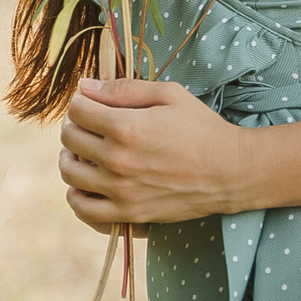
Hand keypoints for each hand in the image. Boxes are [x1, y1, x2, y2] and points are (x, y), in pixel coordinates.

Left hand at [58, 77, 252, 226]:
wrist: (230, 171)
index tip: (91, 102)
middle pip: (69, 139)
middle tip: (89, 123)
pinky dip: (77, 196)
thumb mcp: (169, 94)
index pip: (77, 110)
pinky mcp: (128, 213)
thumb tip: (85, 87)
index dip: (81, 101)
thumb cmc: (202, 127)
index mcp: (125, 127)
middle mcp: (117, 160)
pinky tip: (85, 184)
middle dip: (75, 125)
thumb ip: (124, 89)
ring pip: (70, 173)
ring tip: (83, 151)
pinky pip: (84, 209)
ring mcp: (121, 190)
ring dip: (70, 157)